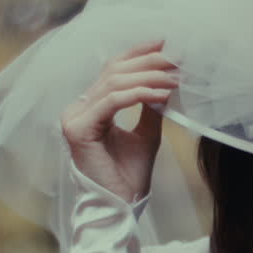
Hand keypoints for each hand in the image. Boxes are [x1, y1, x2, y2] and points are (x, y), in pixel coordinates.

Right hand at [61, 40, 178, 203]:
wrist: (121, 208)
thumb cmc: (130, 177)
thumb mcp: (147, 134)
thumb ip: (151, 107)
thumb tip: (165, 81)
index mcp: (90, 108)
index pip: (113, 70)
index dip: (138, 54)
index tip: (166, 44)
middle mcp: (78, 109)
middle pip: (114, 72)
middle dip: (149, 62)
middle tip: (178, 58)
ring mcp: (74, 117)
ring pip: (114, 83)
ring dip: (149, 77)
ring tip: (176, 77)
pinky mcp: (78, 128)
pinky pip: (112, 101)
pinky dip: (139, 94)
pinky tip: (162, 93)